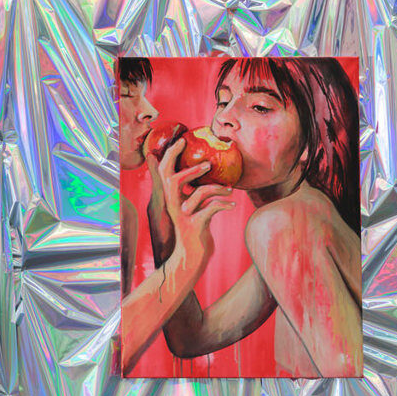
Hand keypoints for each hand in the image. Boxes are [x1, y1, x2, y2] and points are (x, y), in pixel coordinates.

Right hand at [154, 140, 232, 270]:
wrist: (192, 256)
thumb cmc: (195, 228)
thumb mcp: (190, 208)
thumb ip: (191, 190)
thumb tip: (200, 171)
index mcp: (171, 197)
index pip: (163, 170)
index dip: (171, 153)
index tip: (183, 139)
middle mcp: (173, 204)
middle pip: (173, 179)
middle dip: (192, 168)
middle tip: (209, 164)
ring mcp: (184, 215)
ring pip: (199, 193)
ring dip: (218, 188)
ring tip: (230, 189)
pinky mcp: (196, 226)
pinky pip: (212, 208)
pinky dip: (224, 204)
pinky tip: (233, 204)